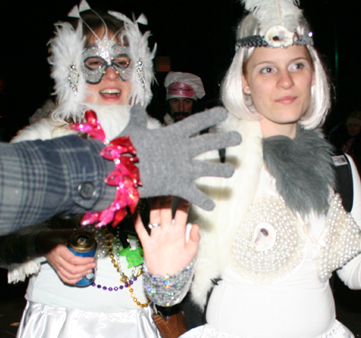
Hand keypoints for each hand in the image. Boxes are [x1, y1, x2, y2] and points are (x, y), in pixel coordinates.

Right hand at [36, 229, 95, 284]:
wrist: (40, 242)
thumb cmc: (52, 236)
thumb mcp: (64, 232)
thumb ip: (77, 234)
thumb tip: (92, 235)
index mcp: (59, 250)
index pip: (73, 259)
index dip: (84, 261)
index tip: (92, 259)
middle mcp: (57, 259)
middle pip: (72, 269)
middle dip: (85, 268)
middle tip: (93, 265)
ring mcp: (56, 266)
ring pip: (69, 275)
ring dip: (81, 274)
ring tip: (89, 270)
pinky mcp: (56, 269)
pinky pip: (64, 278)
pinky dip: (73, 280)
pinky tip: (80, 277)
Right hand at [121, 106, 240, 210]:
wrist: (122, 170)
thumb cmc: (126, 148)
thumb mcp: (133, 129)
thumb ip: (138, 119)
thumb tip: (137, 107)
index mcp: (173, 135)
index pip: (196, 122)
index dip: (210, 116)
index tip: (224, 113)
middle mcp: (183, 150)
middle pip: (208, 143)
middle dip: (225, 139)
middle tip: (238, 137)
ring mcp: (183, 168)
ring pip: (208, 169)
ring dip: (221, 171)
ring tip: (232, 172)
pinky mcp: (178, 185)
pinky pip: (194, 195)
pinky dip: (203, 201)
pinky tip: (212, 206)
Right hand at [135, 197, 198, 275]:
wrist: (167, 279)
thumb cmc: (180, 265)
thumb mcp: (190, 253)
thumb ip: (194, 239)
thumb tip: (196, 225)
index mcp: (179, 232)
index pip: (181, 214)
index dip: (183, 204)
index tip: (184, 192)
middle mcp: (167, 231)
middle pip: (165, 212)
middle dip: (165, 199)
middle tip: (165, 186)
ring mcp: (157, 236)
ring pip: (154, 217)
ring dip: (153, 206)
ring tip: (152, 193)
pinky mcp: (147, 243)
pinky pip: (141, 231)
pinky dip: (137, 222)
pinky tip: (134, 212)